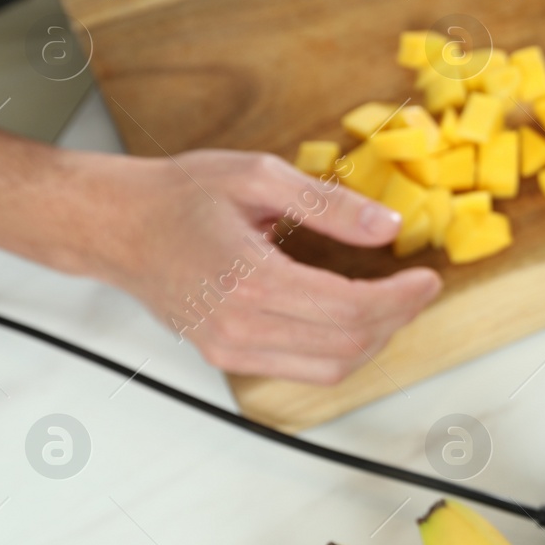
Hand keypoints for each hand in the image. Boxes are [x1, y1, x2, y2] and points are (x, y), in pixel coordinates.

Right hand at [90, 150, 440, 382]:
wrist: (115, 225)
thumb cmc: (178, 195)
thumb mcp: (258, 176)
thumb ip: (329, 204)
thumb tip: (388, 226)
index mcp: (250, 280)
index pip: (350, 309)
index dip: (400, 298)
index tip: (428, 278)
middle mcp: (238, 326)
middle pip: (346, 345)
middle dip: (396, 319)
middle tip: (418, 289)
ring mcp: (229, 348)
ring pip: (328, 369)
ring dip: (373, 341)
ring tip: (394, 304)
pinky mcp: (226, 356)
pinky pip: (300, 369)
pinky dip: (339, 351)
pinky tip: (353, 318)